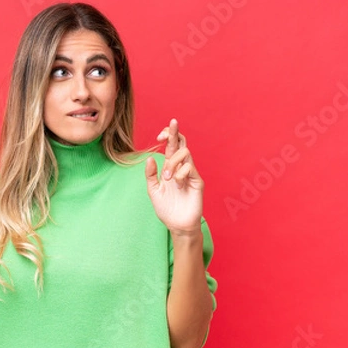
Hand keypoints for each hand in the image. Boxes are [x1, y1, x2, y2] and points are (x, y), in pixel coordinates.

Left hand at [145, 118, 203, 234]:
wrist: (177, 225)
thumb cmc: (166, 209)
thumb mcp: (153, 191)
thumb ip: (150, 175)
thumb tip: (150, 158)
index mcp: (170, 167)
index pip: (170, 145)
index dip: (167, 135)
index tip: (158, 137)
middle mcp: (181, 167)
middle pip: (181, 142)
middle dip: (175, 131)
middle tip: (171, 122)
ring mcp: (190, 173)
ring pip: (184, 153)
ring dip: (172, 163)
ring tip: (167, 178)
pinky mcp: (197, 181)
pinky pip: (190, 168)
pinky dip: (180, 174)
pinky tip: (177, 185)